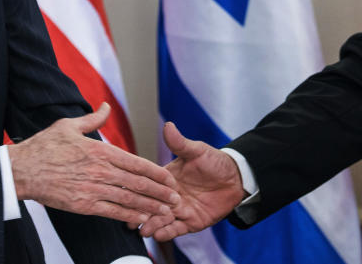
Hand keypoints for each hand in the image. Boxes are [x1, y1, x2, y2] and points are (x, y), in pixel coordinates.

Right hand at [8, 103, 179, 224]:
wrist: (22, 170)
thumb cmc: (44, 147)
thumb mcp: (69, 125)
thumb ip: (93, 119)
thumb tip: (106, 106)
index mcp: (101, 150)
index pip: (136, 162)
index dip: (156, 172)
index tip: (170, 178)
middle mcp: (101, 170)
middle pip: (138, 183)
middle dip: (160, 192)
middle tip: (177, 198)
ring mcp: (93, 189)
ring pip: (129, 199)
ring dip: (150, 206)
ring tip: (166, 211)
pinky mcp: (83, 205)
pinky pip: (112, 212)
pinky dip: (129, 216)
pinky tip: (141, 220)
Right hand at [137, 122, 245, 239]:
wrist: (235, 179)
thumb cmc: (214, 162)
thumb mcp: (196, 151)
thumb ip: (180, 143)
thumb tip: (168, 126)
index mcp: (166, 177)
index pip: (148, 183)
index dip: (138, 188)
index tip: (126, 192)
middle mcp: (169, 195)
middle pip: (151, 204)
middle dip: (140, 211)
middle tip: (128, 218)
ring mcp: (179, 210)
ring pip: (161, 219)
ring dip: (151, 224)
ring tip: (142, 230)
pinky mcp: (190, 222)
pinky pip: (176, 229)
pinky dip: (167, 232)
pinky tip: (158, 235)